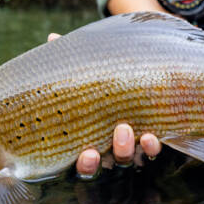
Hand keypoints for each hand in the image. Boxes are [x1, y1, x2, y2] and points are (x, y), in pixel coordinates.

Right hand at [47, 34, 161, 177]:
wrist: (137, 73)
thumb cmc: (102, 76)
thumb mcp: (86, 68)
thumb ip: (71, 59)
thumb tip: (52, 38)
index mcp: (86, 137)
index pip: (82, 162)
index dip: (86, 164)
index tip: (88, 153)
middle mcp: (107, 147)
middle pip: (104, 165)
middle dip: (102, 159)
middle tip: (103, 143)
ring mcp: (129, 145)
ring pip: (126, 158)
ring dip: (126, 149)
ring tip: (125, 129)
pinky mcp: (148, 138)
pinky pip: (150, 150)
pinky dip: (151, 146)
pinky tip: (151, 136)